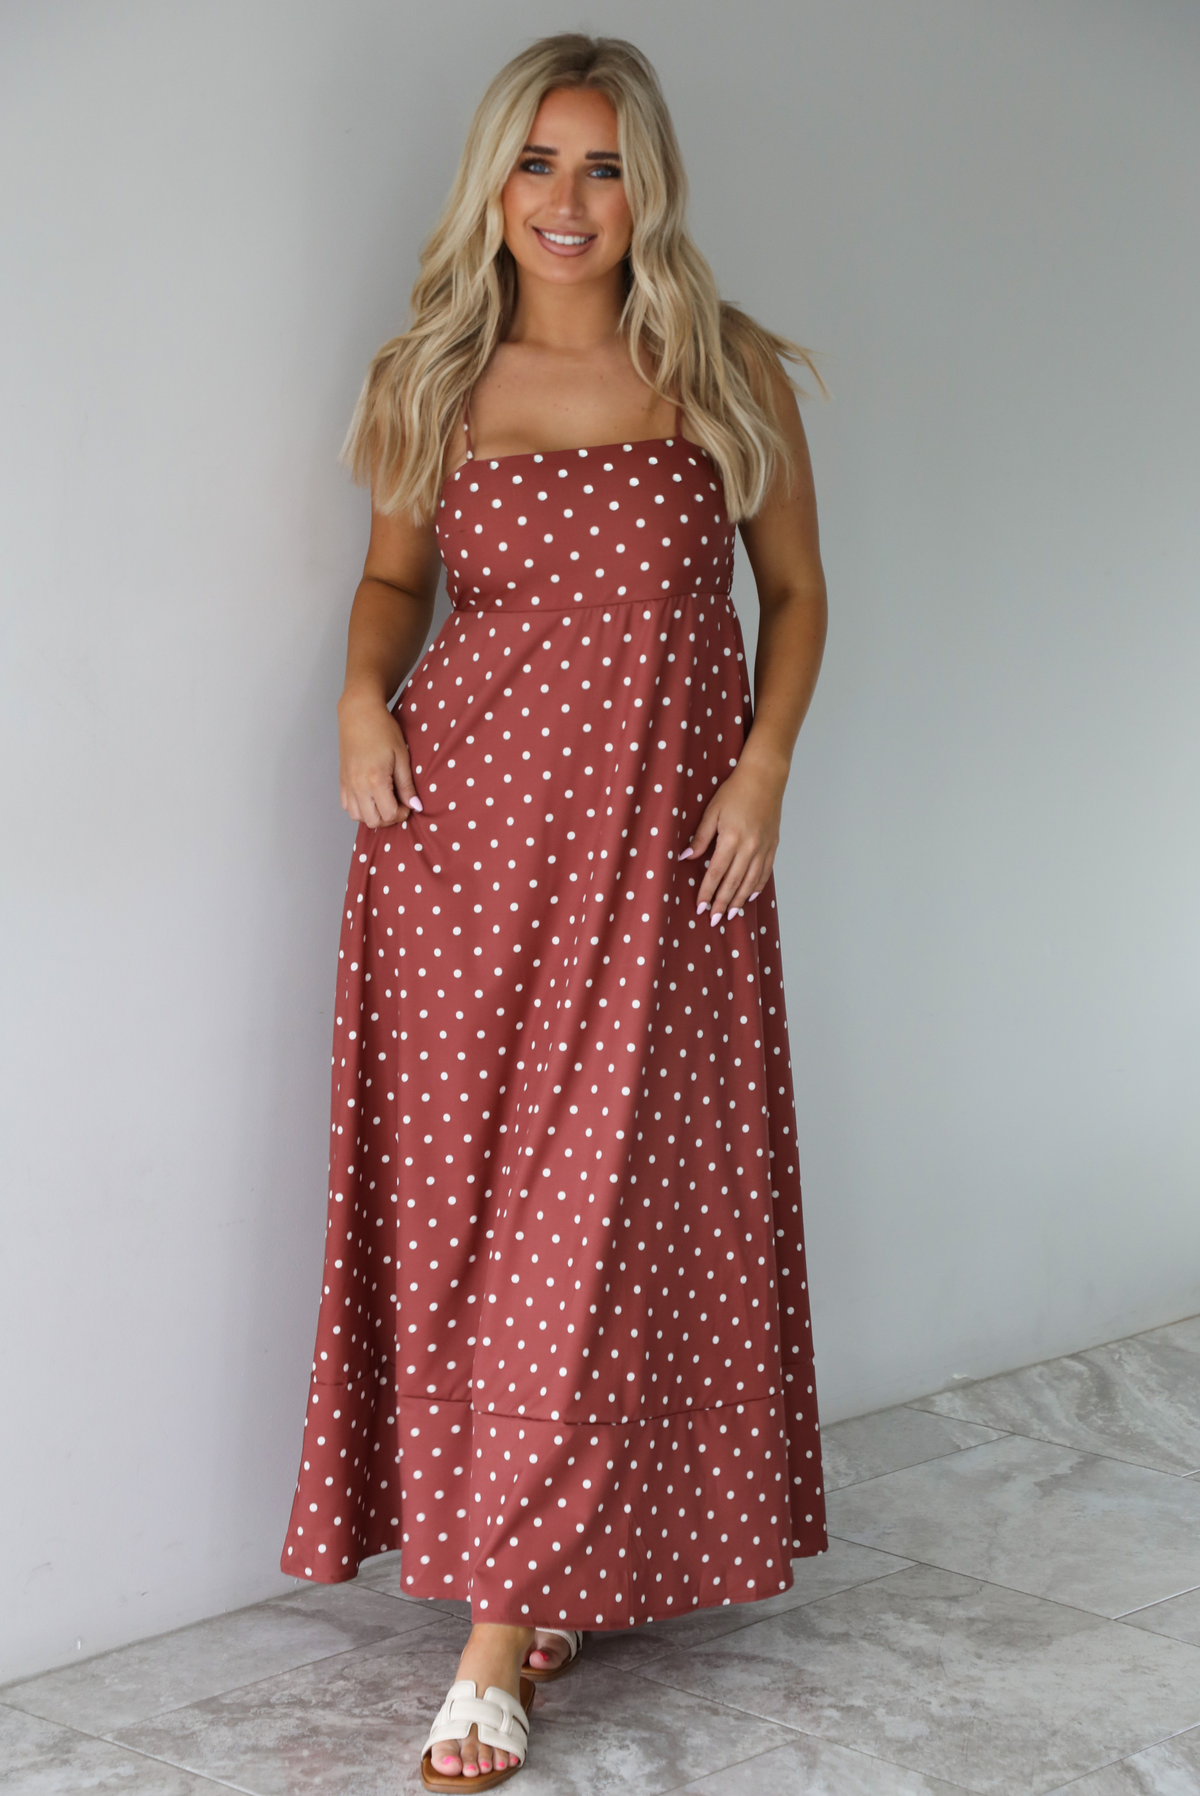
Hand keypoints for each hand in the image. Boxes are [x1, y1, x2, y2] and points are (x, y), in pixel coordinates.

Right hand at [337, 692, 422, 826]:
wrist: (359, 713)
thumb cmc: (382, 730)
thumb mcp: (402, 756)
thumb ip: (407, 785)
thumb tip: (415, 806)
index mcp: (375, 779)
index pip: (389, 814)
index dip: (402, 814)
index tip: (409, 804)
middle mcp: (358, 785)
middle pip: (373, 821)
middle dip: (389, 818)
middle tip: (398, 805)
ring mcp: (347, 784)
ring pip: (358, 817)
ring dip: (373, 815)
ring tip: (384, 802)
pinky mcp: (342, 780)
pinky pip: (347, 806)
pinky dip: (359, 808)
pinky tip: (370, 797)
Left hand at [678, 754, 785, 922]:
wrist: (765, 777)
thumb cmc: (736, 791)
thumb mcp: (712, 811)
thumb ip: (700, 837)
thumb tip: (686, 857)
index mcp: (731, 838)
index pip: (716, 872)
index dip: (707, 892)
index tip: (700, 907)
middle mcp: (749, 847)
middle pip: (734, 882)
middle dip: (722, 903)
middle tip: (714, 920)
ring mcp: (763, 847)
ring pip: (750, 881)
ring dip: (739, 900)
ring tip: (731, 915)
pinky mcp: (773, 845)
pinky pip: (765, 872)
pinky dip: (757, 886)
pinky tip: (750, 896)